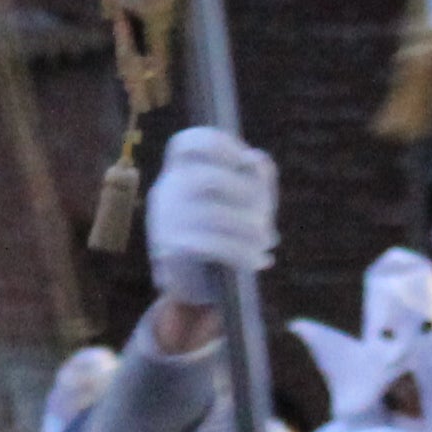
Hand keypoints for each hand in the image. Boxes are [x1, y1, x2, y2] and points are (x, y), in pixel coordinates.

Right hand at [145, 127, 277, 351]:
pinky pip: (210, 245)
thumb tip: (255, 161)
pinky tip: (257, 261)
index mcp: (180, 173)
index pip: (186, 144)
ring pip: (212, 214)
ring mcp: (164, 221)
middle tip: (266, 219)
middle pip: (208, 178)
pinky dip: (240, 252)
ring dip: (249, 230)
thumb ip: (255, 177)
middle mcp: (167, 192)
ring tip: (266, 243)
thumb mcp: (242, 203)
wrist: (196, 287)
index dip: (216, 143)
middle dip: (247, 196)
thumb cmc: (224, 236)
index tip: (243, 158)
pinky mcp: (170, 251)